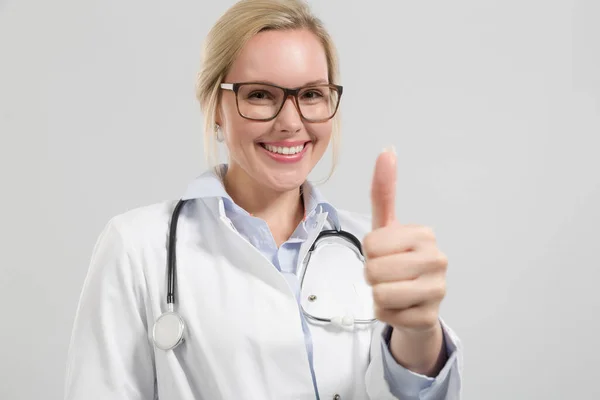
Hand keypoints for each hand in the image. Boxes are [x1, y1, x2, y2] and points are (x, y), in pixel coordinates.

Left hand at [363, 148, 447, 333]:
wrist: (416, 304)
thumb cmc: (397, 261)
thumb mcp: (387, 227)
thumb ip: (384, 192)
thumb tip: (387, 149)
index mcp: (424, 234)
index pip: (371, 244)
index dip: (370, 252)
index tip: (386, 254)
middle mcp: (437, 259)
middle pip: (373, 269)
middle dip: (372, 275)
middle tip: (387, 275)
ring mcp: (438, 290)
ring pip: (380, 293)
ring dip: (378, 294)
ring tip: (394, 290)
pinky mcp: (429, 317)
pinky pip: (386, 314)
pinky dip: (385, 313)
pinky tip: (401, 307)